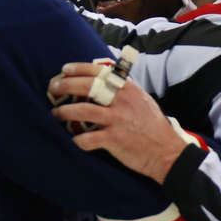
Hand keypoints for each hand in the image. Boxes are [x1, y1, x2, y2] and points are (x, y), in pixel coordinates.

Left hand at [48, 62, 187, 183]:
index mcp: (127, 89)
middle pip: (87, 87)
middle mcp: (121, 101)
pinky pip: (88, 139)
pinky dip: (78, 140)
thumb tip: (101, 80)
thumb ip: (122, 90)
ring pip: (83, 111)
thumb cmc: (151, 124)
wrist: (167, 151)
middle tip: (53, 87)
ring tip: (55, 113)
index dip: (79, 68)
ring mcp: (117, 120)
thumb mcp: (141, 99)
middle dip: (65, 85)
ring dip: (65, 112)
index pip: (99, 71)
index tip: (64, 69)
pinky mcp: (115, 140)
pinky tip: (73, 140)